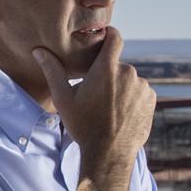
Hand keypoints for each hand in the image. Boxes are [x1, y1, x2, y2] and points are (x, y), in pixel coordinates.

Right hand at [32, 27, 154, 172]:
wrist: (108, 154)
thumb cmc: (83, 126)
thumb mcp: (63, 99)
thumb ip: (53, 71)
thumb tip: (39, 51)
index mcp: (107, 68)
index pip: (114, 37)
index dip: (108, 35)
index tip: (102, 40)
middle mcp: (129, 73)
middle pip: (117, 65)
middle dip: (108, 75)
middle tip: (95, 95)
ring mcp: (142, 86)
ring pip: (129, 80)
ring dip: (120, 88)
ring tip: (108, 109)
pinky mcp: (151, 100)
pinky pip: (140, 92)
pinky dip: (132, 99)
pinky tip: (120, 114)